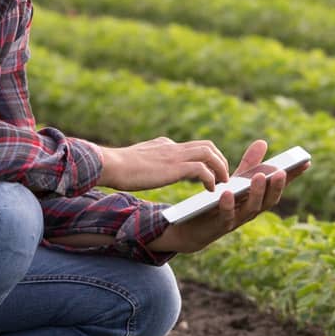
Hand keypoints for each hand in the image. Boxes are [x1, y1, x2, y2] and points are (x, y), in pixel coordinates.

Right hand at [96, 135, 230, 192]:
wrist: (111, 165)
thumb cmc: (119, 168)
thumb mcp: (137, 161)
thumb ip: (150, 162)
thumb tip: (151, 168)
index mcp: (164, 145)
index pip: (192, 147)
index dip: (205, 159)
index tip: (210, 172)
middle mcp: (172, 146)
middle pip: (207, 146)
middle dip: (219, 160)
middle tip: (223, 177)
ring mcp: (174, 155)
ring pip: (209, 153)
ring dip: (220, 168)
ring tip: (223, 183)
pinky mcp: (175, 167)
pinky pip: (202, 169)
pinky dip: (210, 179)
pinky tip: (210, 190)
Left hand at [150, 139, 307, 254]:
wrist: (193, 227)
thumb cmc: (219, 202)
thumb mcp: (235, 181)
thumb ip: (249, 164)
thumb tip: (263, 142)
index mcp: (258, 199)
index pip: (278, 187)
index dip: (293, 176)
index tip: (305, 162)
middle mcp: (252, 211)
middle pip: (269, 200)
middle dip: (277, 186)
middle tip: (281, 171)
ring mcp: (237, 220)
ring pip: (252, 209)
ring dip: (257, 193)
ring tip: (258, 177)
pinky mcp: (219, 226)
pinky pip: (226, 216)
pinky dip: (228, 205)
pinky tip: (227, 192)